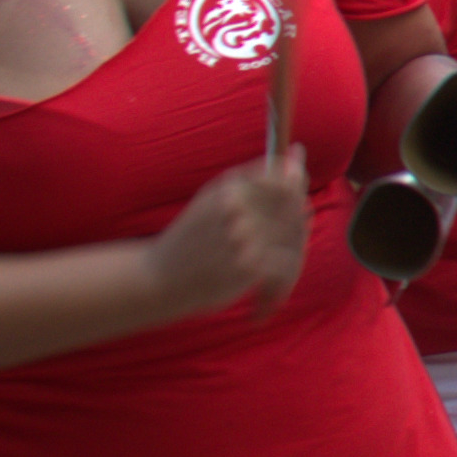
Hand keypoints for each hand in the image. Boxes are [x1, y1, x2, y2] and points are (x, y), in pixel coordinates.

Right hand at [146, 159, 310, 318]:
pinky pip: (287, 269)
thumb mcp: (217, 198)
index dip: (295, 193)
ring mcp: (244, 234)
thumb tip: (299, 151)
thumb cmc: (192, 239)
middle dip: (297, 232)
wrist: (158, 278)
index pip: (283, 180)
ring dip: (290, 265)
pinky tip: (263, 305)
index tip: (293, 208)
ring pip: (295, 240)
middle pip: (295, 209)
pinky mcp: (249, 263)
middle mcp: (238, 205)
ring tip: (271, 283)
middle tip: (281, 255)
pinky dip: (280, 289)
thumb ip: (258, 178)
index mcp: (229, 186)